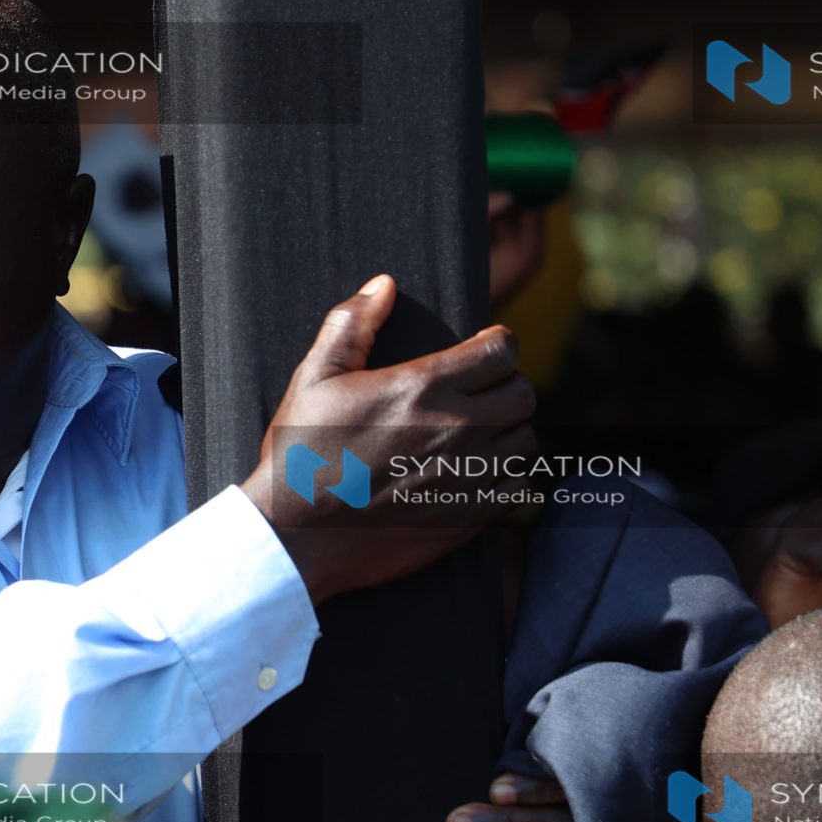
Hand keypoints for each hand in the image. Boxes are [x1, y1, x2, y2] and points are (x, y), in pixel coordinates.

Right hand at [237, 275, 537, 603]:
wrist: (296, 536)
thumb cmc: (298, 454)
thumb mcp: (313, 378)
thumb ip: (351, 324)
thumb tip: (383, 285)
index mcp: (421, 388)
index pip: (501, 350)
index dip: (497, 343)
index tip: (484, 348)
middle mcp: (455, 430)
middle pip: (522, 393)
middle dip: (506, 384)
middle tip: (480, 390)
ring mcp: (466, 477)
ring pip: (525, 441)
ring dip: (509, 431)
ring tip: (481, 431)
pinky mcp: (469, 518)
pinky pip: (517, 487)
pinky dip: (506, 475)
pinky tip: (477, 471)